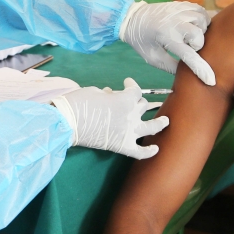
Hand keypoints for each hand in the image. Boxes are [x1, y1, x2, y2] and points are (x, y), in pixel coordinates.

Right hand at [52, 78, 168, 158]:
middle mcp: (132, 115)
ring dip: (160, 123)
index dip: (132, 84)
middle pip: (143, 106)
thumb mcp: (96, 92)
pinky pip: (140, 151)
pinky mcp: (122, 146)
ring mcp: (129, 132)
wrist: (68, 122)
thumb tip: (113, 98)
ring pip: (152, 127)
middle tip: (135, 102)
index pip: (136, 90)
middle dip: (139, 102)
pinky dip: (148, 152)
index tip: (127, 82)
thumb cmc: (79, 103)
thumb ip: (110, 96)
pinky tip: (156, 149)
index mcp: (126, 99)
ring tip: (165, 121)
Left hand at [119, 1, 215, 85]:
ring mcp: (179, 10)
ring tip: (190, 36)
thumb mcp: (153, 58)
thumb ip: (171, 67)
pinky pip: (201, 10)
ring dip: (201, 31)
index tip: (211, 80)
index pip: (188, 55)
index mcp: (166, 37)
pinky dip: (202, 19)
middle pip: (199, 35)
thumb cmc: (142, 41)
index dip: (201, 69)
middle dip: (197, 45)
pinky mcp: (181, 4)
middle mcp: (174, 22)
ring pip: (203, 20)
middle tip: (187, 47)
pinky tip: (194, 26)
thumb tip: (188, 74)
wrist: (132, 18)